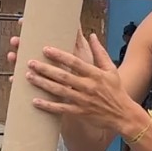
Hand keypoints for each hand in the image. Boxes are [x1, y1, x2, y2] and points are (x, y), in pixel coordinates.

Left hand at [24, 31, 138, 133]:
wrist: (122, 115)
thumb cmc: (116, 90)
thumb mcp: (111, 69)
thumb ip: (100, 52)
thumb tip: (91, 35)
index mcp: (95, 74)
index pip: (75, 62)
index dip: (59, 56)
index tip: (45, 49)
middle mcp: (88, 86)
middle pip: (63, 76)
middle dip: (45, 69)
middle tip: (30, 62)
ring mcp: (83, 100)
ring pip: (59, 91)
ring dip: (43, 84)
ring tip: (28, 77)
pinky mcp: (79, 113)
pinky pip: (61, 109)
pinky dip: (48, 106)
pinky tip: (34, 101)